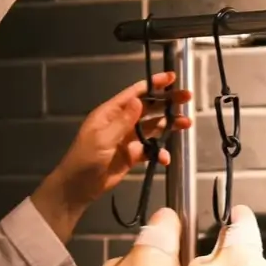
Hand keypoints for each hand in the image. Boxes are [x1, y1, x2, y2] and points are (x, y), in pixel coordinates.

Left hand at [50, 71, 191, 207]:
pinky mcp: (132, 155)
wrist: (78, 187)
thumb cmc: (85, 160)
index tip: (171, 78)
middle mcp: (121, 122)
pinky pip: (150, 150)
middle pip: (148, 108)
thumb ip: (123, 121)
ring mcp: (128, 139)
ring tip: (186, 124)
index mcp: (111, 113)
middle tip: (187, 98)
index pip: (135, 94)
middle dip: (167, 103)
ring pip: (153, 128)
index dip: (154, 85)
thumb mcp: (103, 138)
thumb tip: (139, 100)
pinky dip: (159, 152)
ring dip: (169, 126)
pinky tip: (166, 158)